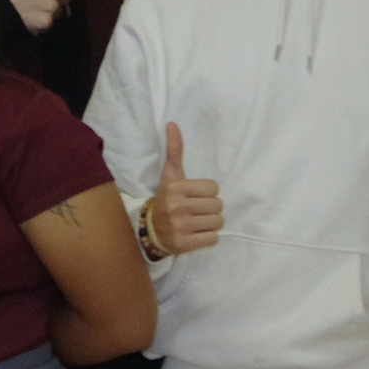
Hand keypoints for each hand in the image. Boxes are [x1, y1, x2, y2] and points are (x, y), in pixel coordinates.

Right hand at [149, 123, 221, 253]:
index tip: (195, 196)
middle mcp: (176, 207)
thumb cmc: (166, 199)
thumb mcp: (170, 175)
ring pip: (218, 222)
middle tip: (196, 211)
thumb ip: (174, 151)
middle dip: (210, 209)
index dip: (207, 193)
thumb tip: (173, 124)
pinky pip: (213, 239)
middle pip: (218, 206)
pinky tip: (196, 234)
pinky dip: (208, 238)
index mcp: (175, 188)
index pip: (214, 188)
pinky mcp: (184, 244)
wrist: (151, 230)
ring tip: (197, 222)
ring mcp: (180, 227)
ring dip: (210, 224)